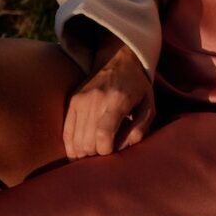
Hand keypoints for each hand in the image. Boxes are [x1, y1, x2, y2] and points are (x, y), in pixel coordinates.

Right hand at [63, 32, 155, 159]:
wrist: (116, 61)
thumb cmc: (136, 87)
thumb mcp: (149, 105)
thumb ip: (140, 129)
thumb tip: (123, 148)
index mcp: (118, 100)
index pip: (104, 133)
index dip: (107, 150)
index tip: (113, 150)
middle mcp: (96, 100)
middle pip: (88, 141)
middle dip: (97, 154)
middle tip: (106, 149)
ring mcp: (81, 100)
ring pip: (76, 141)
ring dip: (85, 153)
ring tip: (96, 149)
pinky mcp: (72, 102)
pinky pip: (66, 133)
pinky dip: (72, 147)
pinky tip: (80, 151)